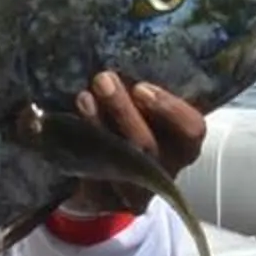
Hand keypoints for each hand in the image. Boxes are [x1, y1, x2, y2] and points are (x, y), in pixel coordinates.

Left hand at [63, 71, 205, 214]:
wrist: (97, 167)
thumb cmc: (126, 123)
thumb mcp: (141, 106)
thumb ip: (138, 90)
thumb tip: (119, 53)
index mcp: (181, 145)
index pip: (192, 130)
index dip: (170, 110)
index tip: (141, 87)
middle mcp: (164, 172)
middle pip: (149, 147)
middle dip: (123, 112)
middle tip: (103, 80)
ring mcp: (134, 191)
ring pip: (119, 164)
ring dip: (98, 128)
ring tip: (83, 98)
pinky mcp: (103, 201)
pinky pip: (90, 177)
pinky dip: (76, 150)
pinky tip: (63, 127)